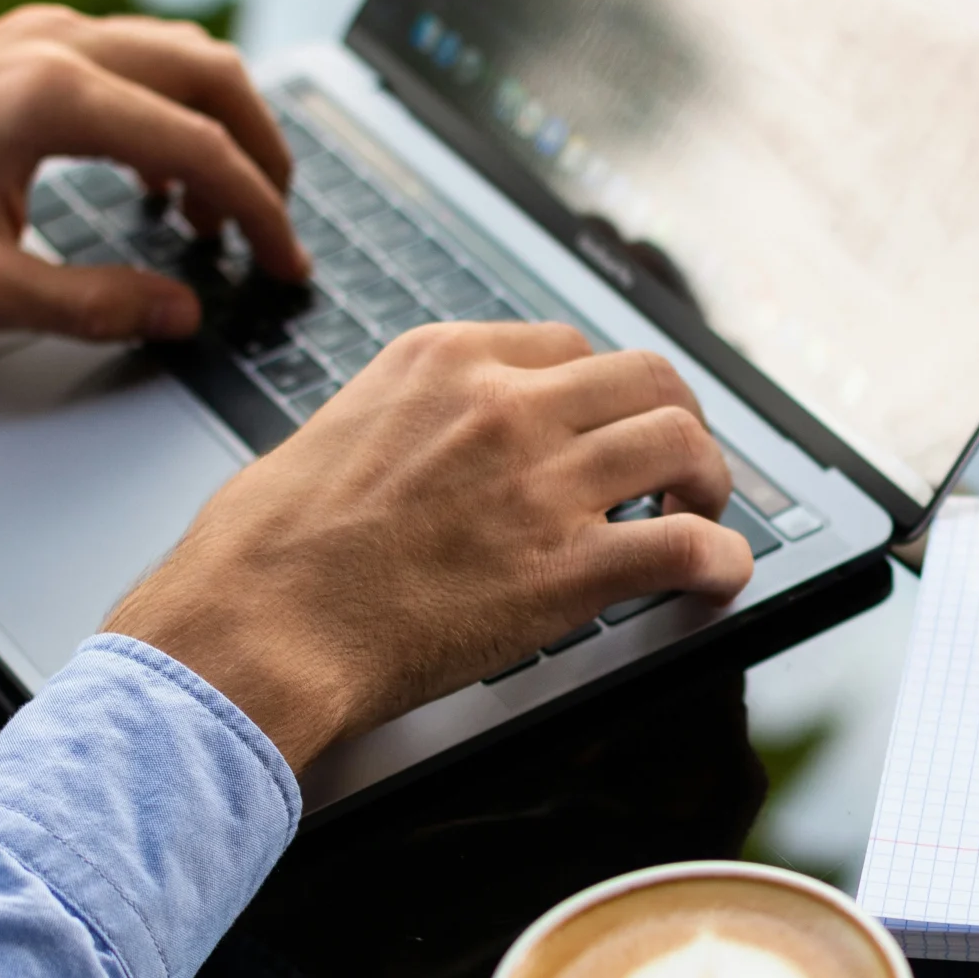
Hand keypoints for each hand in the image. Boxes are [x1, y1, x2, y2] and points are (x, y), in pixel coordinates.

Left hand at [0, 4, 306, 340]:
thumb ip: (95, 306)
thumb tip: (182, 312)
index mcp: (54, 98)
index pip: (203, 145)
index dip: (261, 213)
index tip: (284, 262)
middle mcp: (59, 47)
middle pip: (213, 77)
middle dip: (263, 156)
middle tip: (274, 229)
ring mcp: (44, 35)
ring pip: (181, 58)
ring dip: (220, 129)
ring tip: (216, 214)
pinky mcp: (28, 45)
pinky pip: (137, 61)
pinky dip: (173, 115)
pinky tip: (160, 180)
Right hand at [104, 323, 754, 768]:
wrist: (256, 629)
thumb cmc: (265, 552)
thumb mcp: (334, 433)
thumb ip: (405, 421)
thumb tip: (431, 450)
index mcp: (445, 361)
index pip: (567, 348)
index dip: (602, 394)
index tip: (605, 428)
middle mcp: (504, 404)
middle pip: (647, 376)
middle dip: (675, 419)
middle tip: (675, 465)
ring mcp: (543, 481)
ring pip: (682, 442)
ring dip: (707, 481)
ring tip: (699, 515)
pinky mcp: (567, 568)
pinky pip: (687, 545)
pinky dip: (721, 560)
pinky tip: (719, 577)